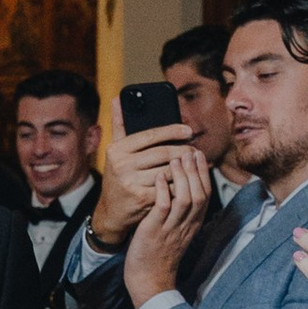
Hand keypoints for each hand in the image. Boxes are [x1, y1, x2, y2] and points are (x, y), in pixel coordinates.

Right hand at [90, 111, 201, 243]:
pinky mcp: (143, 199)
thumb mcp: (115, 151)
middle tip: (195, 149)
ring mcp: (132, 183)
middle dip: (183, 150)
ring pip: (168, 170)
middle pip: (162, 153)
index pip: (149, 135)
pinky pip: (170, 187)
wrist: (112, 211)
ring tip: (195, 162)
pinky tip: (189, 179)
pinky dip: (181, 183)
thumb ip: (119, 125)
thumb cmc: (118, 176)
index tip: (188, 131)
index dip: (171, 131)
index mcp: (117, 149)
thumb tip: (118, 97)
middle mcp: (122, 165)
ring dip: (185, 167)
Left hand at [123, 152, 210, 304]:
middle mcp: (186, 226)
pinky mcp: (155, 232)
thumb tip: (179, 189)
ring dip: (182, 177)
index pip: (205, 195)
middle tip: (190, 150)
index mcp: (193, 225)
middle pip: (199, 194)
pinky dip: (163, 191)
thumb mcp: (176, 232)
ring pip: (185, 200)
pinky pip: (163, 209)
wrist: (149, 280)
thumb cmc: (159, 254)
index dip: (203, 174)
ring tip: (176, 158)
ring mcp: (171, 229)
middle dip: (196, 171)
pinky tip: (159, 177)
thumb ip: (179, 212)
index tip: (198, 155)